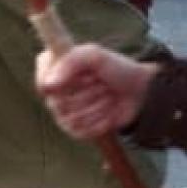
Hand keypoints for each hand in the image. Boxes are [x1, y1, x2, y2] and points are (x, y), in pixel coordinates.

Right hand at [35, 44, 157, 140]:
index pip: (43, 85)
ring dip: (95, 108)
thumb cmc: (117, 68)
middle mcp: (55, 89)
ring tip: (108, 97)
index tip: (85, 76)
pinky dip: (98, 123)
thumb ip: (69, 63)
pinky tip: (108, 113)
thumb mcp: (93, 55)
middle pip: (57, 104)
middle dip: (87, 95)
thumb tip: (48, 86)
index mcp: (53, 67)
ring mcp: (65, 110)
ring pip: (69, 119)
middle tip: (102, 85)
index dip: (63, 84)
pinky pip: (78, 132)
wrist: (143, 91)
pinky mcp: (78, 128)